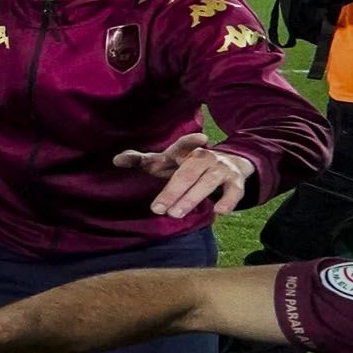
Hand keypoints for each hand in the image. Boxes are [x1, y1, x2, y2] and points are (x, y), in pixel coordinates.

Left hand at [113, 133, 256, 216]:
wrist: (226, 164)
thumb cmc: (184, 165)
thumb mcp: (163, 160)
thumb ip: (140, 160)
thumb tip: (116, 160)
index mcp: (185, 151)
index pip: (183, 145)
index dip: (188, 142)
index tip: (198, 138)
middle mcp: (204, 157)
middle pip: (189, 172)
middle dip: (173, 190)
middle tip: (157, 209)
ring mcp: (221, 168)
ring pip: (208, 181)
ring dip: (192, 198)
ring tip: (175, 214)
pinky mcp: (235, 181)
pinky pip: (234, 190)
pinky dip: (229, 200)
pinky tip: (219, 211)